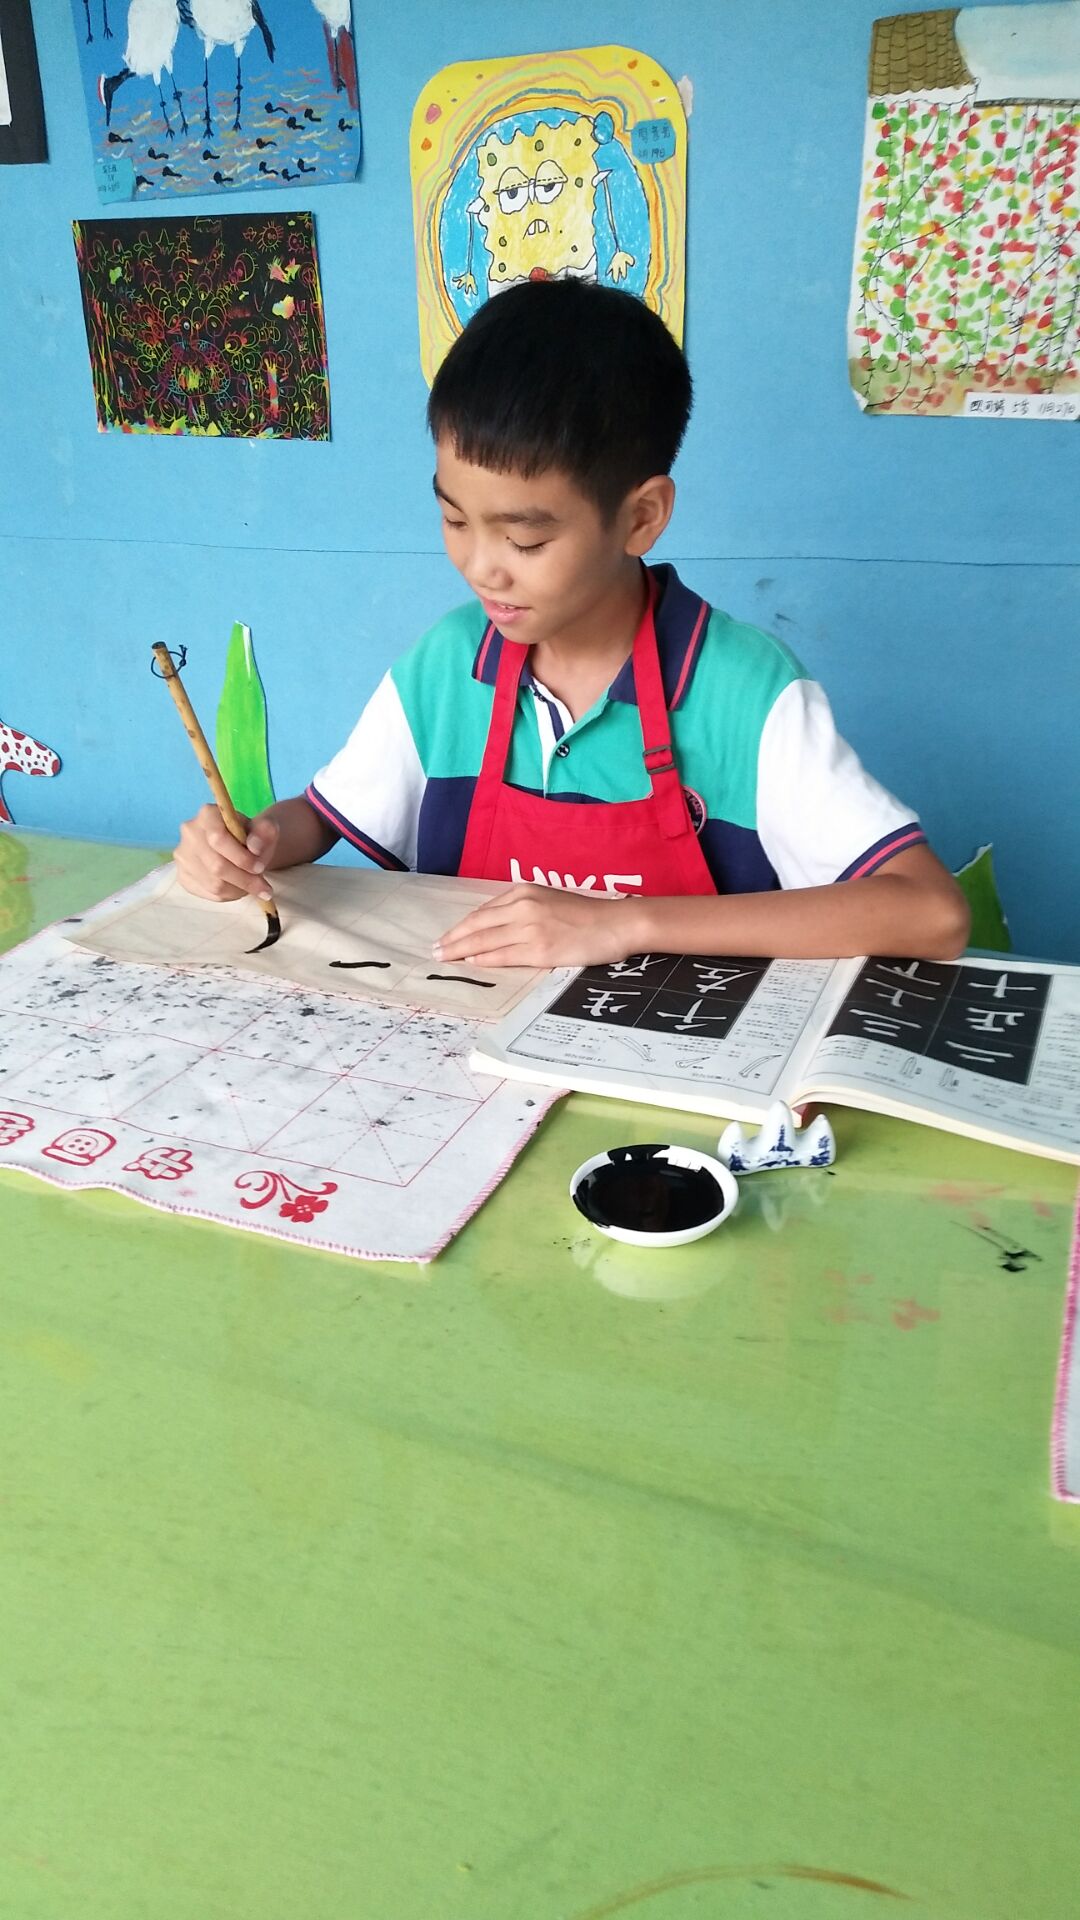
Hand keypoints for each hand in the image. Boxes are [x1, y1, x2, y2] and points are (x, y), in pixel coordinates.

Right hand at [174, 803, 279, 901]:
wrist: (242, 845)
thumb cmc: (253, 835)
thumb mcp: (266, 829)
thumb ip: (265, 834)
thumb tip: (255, 847)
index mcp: (208, 814)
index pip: (218, 839)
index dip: (241, 858)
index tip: (260, 867)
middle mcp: (190, 832)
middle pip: (216, 865)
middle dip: (244, 880)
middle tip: (263, 886)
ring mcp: (183, 855)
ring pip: (213, 883)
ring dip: (238, 890)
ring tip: (252, 886)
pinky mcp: (183, 876)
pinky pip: (207, 893)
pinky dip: (228, 896)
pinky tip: (238, 888)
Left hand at [434, 883, 638, 969]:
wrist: (615, 924)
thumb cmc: (586, 915)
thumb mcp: (549, 901)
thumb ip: (521, 909)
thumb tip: (494, 927)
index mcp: (524, 892)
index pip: (483, 911)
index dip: (462, 926)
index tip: (447, 936)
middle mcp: (523, 907)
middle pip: (477, 925)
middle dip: (452, 939)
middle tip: (435, 950)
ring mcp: (530, 929)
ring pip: (484, 941)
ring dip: (460, 951)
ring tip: (444, 959)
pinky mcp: (539, 950)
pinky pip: (503, 957)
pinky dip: (483, 960)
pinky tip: (470, 964)